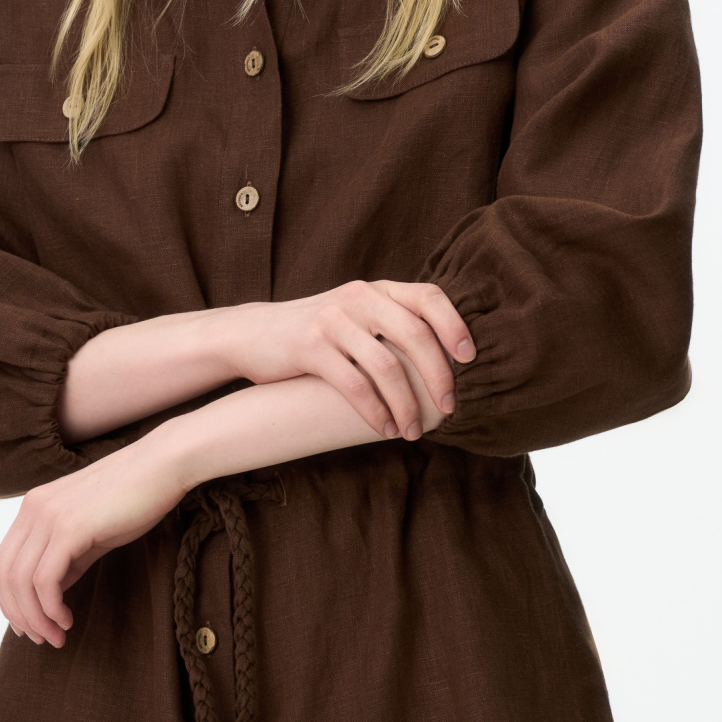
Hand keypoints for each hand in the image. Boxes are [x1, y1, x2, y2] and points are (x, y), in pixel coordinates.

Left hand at [0, 435, 184, 646]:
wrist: (162, 466)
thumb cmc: (134, 497)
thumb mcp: (91, 532)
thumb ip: (68, 559)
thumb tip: (54, 594)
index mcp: (33, 507)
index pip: (4, 562)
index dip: (10, 600)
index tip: (31, 625)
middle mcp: (33, 509)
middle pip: (3, 574)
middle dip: (18, 614)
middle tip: (41, 639)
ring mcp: (49, 516)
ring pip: (21, 581)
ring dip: (35, 617)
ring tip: (57, 636)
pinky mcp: (70, 527)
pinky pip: (45, 579)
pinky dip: (51, 607)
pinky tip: (68, 619)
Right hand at [217, 281, 474, 441]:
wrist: (252, 335)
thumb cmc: (316, 335)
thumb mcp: (355, 317)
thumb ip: (391, 325)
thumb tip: (445, 359)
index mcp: (377, 289)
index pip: (429, 297)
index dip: (455, 326)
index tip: (469, 360)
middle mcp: (358, 297)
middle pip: (415, 335)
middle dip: (438, 377)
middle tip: (448, 409)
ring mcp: (332, 320)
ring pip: (386, 366)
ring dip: (406, 405)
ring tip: (412, 432)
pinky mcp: (309, 346)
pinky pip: (354, 384)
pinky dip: (375, 412)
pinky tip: (384, 430)